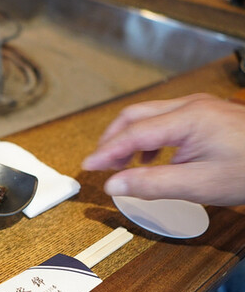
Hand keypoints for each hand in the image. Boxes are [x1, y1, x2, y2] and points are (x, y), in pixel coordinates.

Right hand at [81, 93, 244, 205]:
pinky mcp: (205, 114)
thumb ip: (151, 184)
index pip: (132, 134)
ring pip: (148, 116)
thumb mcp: (198, 185)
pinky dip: (148, 139)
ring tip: (121, 166)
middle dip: (113, 141)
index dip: (106, 152)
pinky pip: (164, 120)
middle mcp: (190, 106)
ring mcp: (198, 107)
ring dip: (129, 139)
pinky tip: (150, 160)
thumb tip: (113, 185)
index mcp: (187, 119)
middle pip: (135, 116)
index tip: (88, 166)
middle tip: (101, 165)